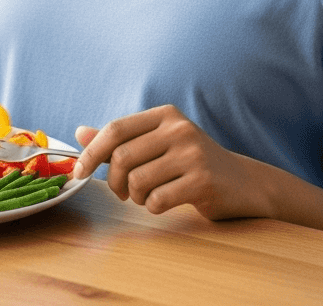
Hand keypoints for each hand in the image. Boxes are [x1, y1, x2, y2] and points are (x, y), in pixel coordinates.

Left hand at [73, 105, 263, 220]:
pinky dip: (152, 207)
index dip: (92, 153)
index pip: (116, 129)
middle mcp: (179, 129)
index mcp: (165, 115)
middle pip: (122, 157)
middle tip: (122, 192)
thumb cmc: (192, 163)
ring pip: (138, 180)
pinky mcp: (203, 181)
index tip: (79, 172)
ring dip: (134, 197)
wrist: (243, 183)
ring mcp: (193, 154)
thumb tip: (79, 132)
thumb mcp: (158, 143)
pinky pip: (157, 199)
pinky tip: (163, 203)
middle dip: (114, 181)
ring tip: (146, 196)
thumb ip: (119, 140)